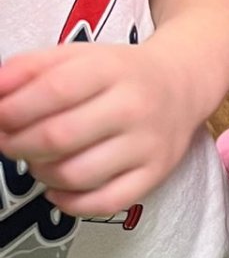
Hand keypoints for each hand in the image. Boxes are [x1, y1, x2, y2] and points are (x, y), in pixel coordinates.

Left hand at [0, 37, 208, 216]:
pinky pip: (105, 202)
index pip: (53, 91)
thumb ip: (29, 68)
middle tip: (8, 143)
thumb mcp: (76, 55)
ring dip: (41, 174)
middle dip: (18, 145)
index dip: (13, 109)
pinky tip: (58, 188)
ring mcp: (147, 145)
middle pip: (60, 137)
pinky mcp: (155, 174)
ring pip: (77, 175)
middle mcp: (134, 107)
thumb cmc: (118, 73)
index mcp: (111, 69)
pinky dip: (70, 203)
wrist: (182, 85)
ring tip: (36, 162)